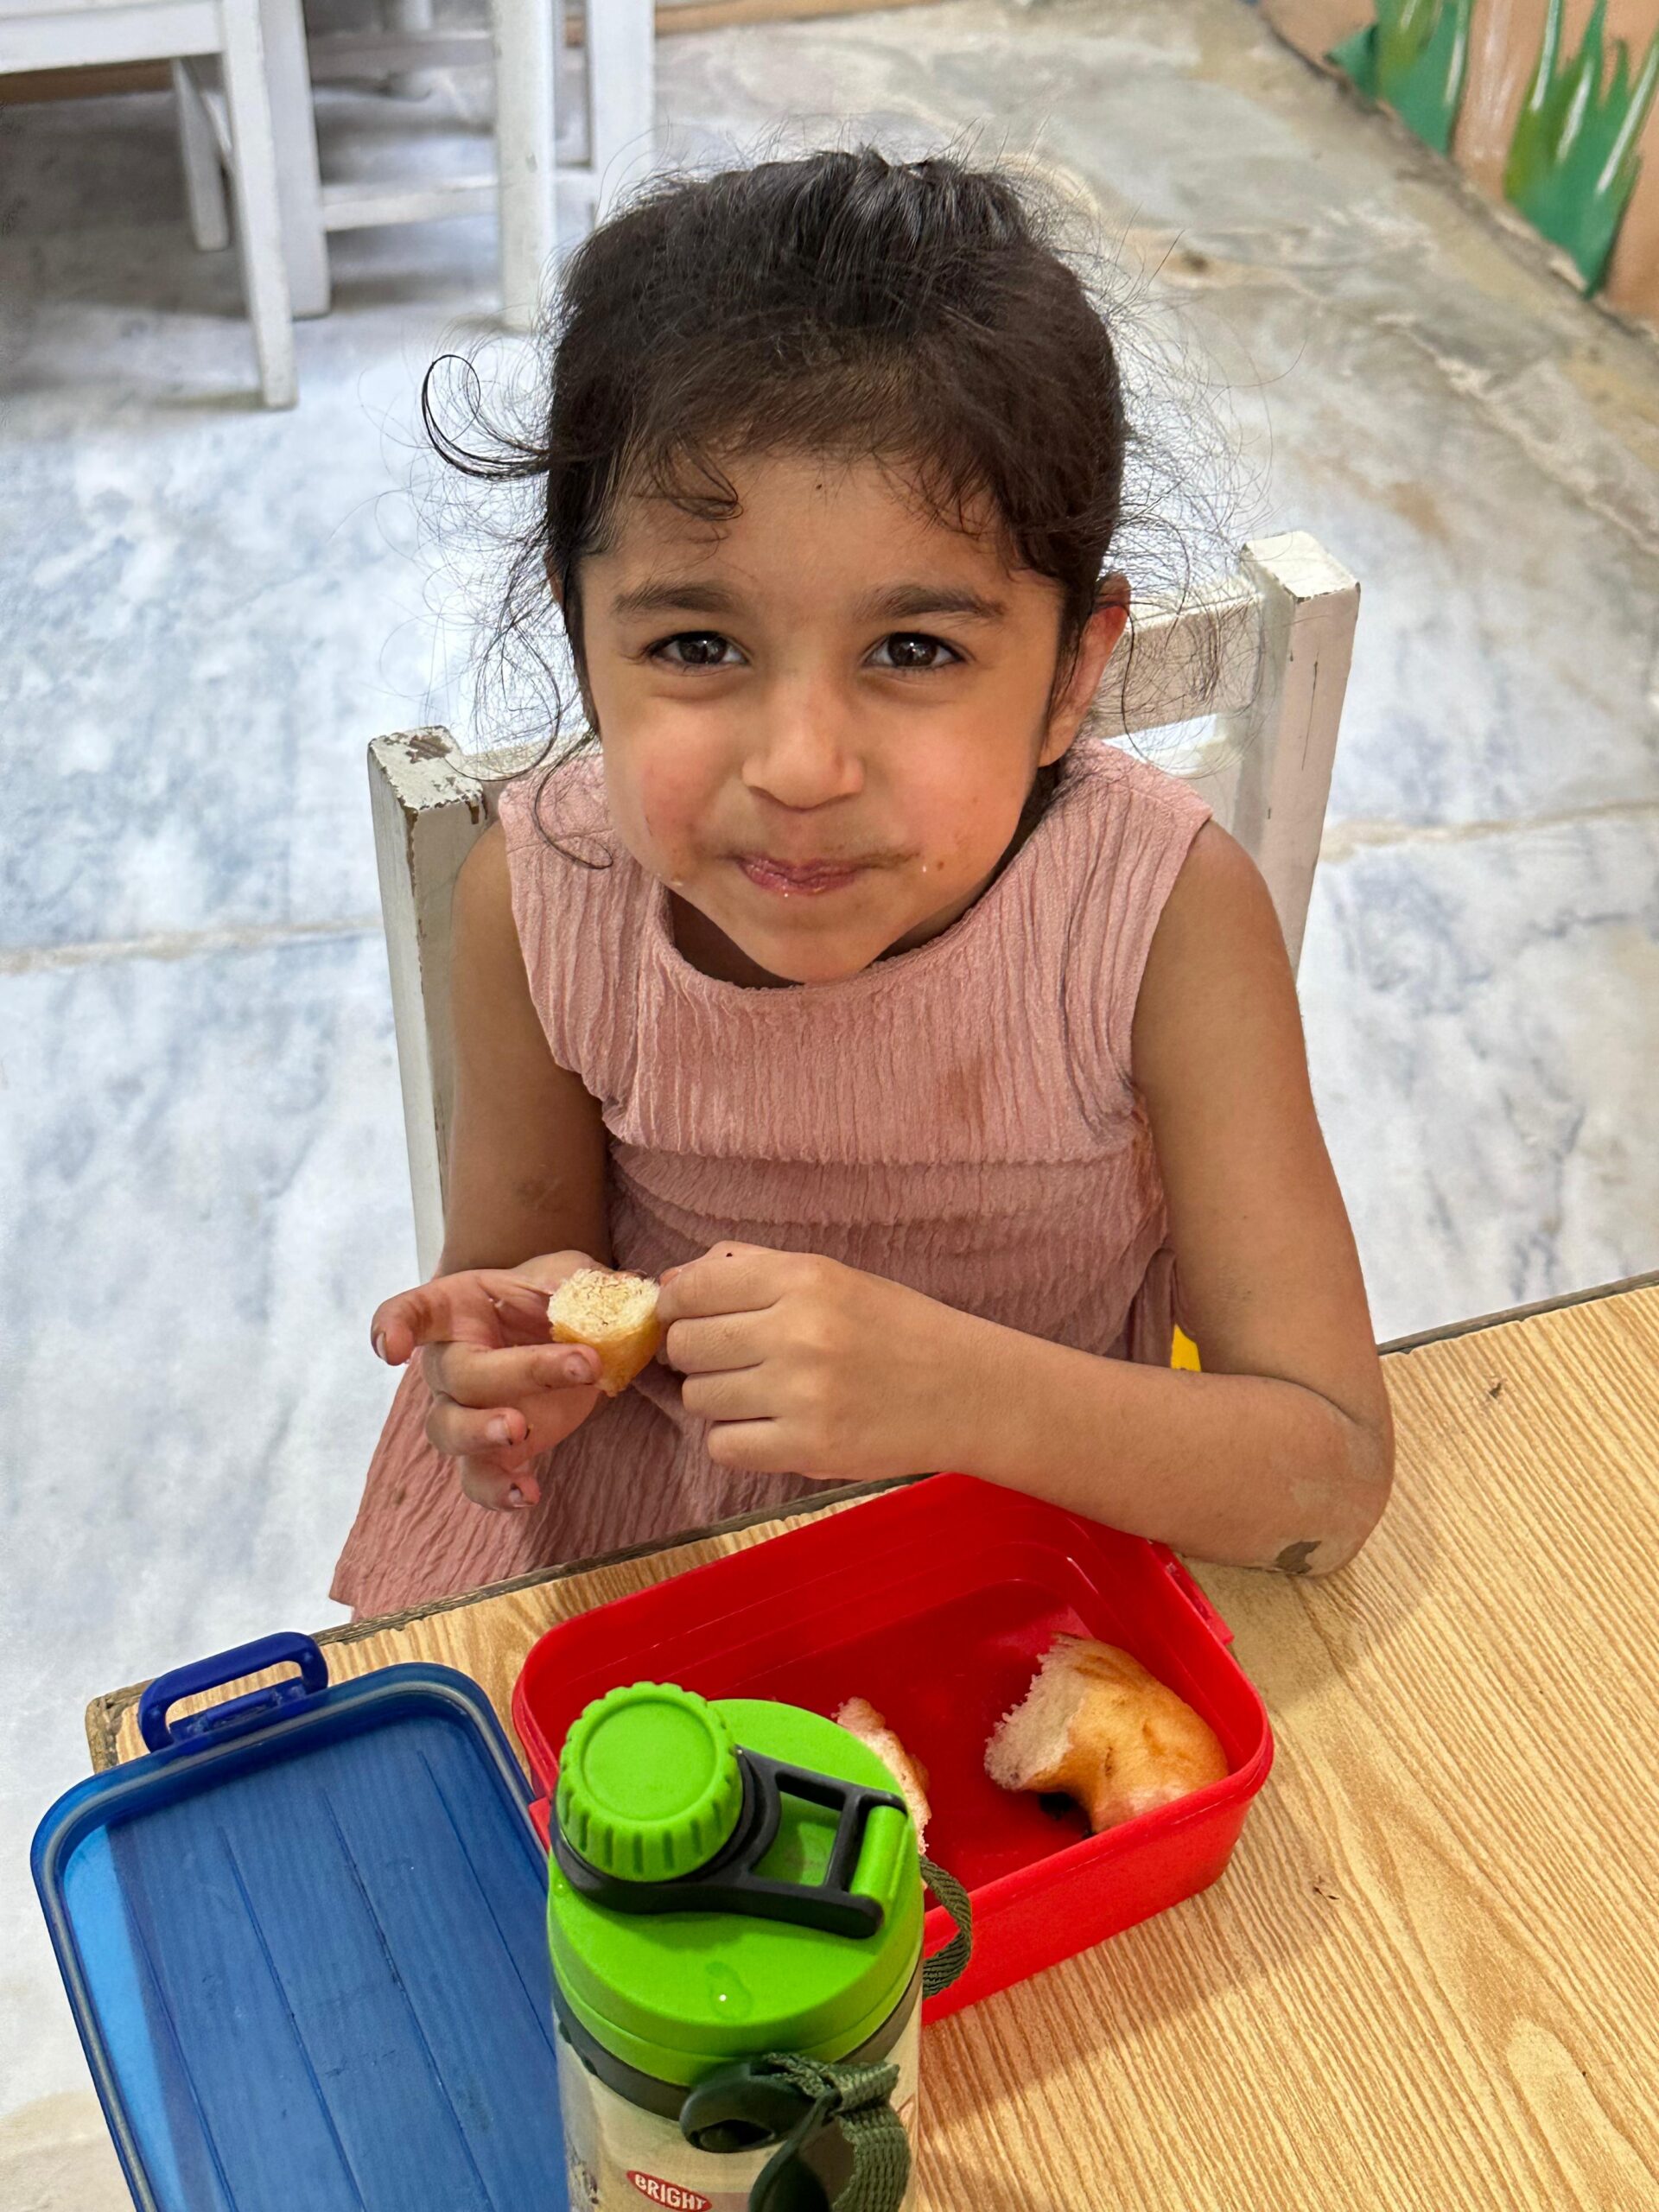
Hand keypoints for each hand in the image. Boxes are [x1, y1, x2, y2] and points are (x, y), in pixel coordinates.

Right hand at [371, 1251, 605, 1510]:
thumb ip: (578, 1282)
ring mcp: (465, 1409)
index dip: (393, 1327)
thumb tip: (605, 1295)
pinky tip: (527, 1495)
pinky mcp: (495, 1449)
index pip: (412, 1312)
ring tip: (520, 1432)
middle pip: (457, 1373)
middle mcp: (449, 1360)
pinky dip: (497, 1490)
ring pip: (449, 1429)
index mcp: (456, 1309)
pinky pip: (479, 1477)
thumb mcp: (569, 1275)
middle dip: (516, 1371)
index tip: (392, 1349)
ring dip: (481, 1433)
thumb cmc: (552, 1297)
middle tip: (578, 1367)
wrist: (569, 1335)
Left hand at [656, 1242, 985, 1479]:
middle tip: (729, 1360)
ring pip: (698, 1398)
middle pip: (686, 1345)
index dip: (675, 1305)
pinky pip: (722, 1446)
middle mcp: (797, 1331)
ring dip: (716, 1399)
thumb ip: (753, 1269)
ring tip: (759, 1394)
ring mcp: (801, 1394)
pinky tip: (768, 1427)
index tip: (683, 1317)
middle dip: (695, 1354)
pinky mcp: (807, 1449)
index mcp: (805, 1279)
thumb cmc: (897, 1329)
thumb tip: (673, 1280)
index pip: (693, 1287)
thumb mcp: (834, 1278)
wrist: (968, 1391)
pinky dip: (735, 1440)